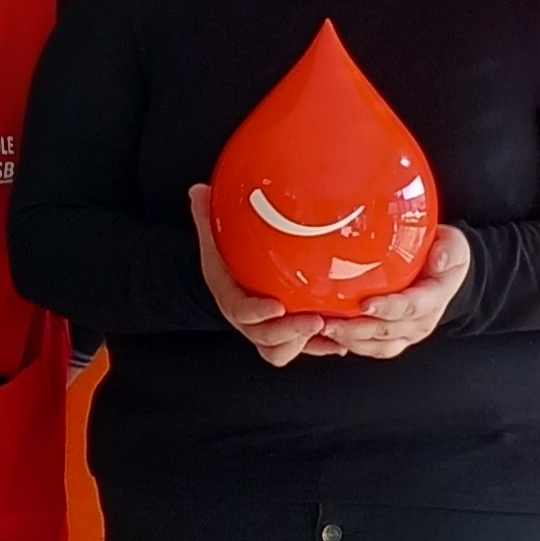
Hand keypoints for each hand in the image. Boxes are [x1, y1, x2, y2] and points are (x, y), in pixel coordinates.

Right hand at [188, 187, 331, 368]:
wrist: (229, 284)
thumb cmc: (225, 263)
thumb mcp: (214, 239)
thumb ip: (207, 217)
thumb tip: (199, 190)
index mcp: (233, 301)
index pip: (242, 311)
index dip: (259, 313)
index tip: (277, 305)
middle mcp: (250, 324)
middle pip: (266, 339)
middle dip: (291, 332)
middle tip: (315, 320)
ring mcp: (268, 333)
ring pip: (283, 350)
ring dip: (306, 342)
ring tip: (329, 327)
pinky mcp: (287, 337)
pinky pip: (304, 349)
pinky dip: (322, 346)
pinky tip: (340, 340)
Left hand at [287, 225, 471, 361]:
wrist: (446, 272)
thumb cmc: (445, 256)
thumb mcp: (454, 245)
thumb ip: (448, 250)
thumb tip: (439, 259)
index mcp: (434, 298)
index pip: (412, 307)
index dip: (388, 308)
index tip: (365, 304)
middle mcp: (421, 322)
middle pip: (388, 331)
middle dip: (358, 329)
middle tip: (331, 321)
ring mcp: (407, 333)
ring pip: (377, 345)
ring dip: (350, 340)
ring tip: (325, 329)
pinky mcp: (393, 338)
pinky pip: (371, 347)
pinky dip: (349, 344)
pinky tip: (329, 335)